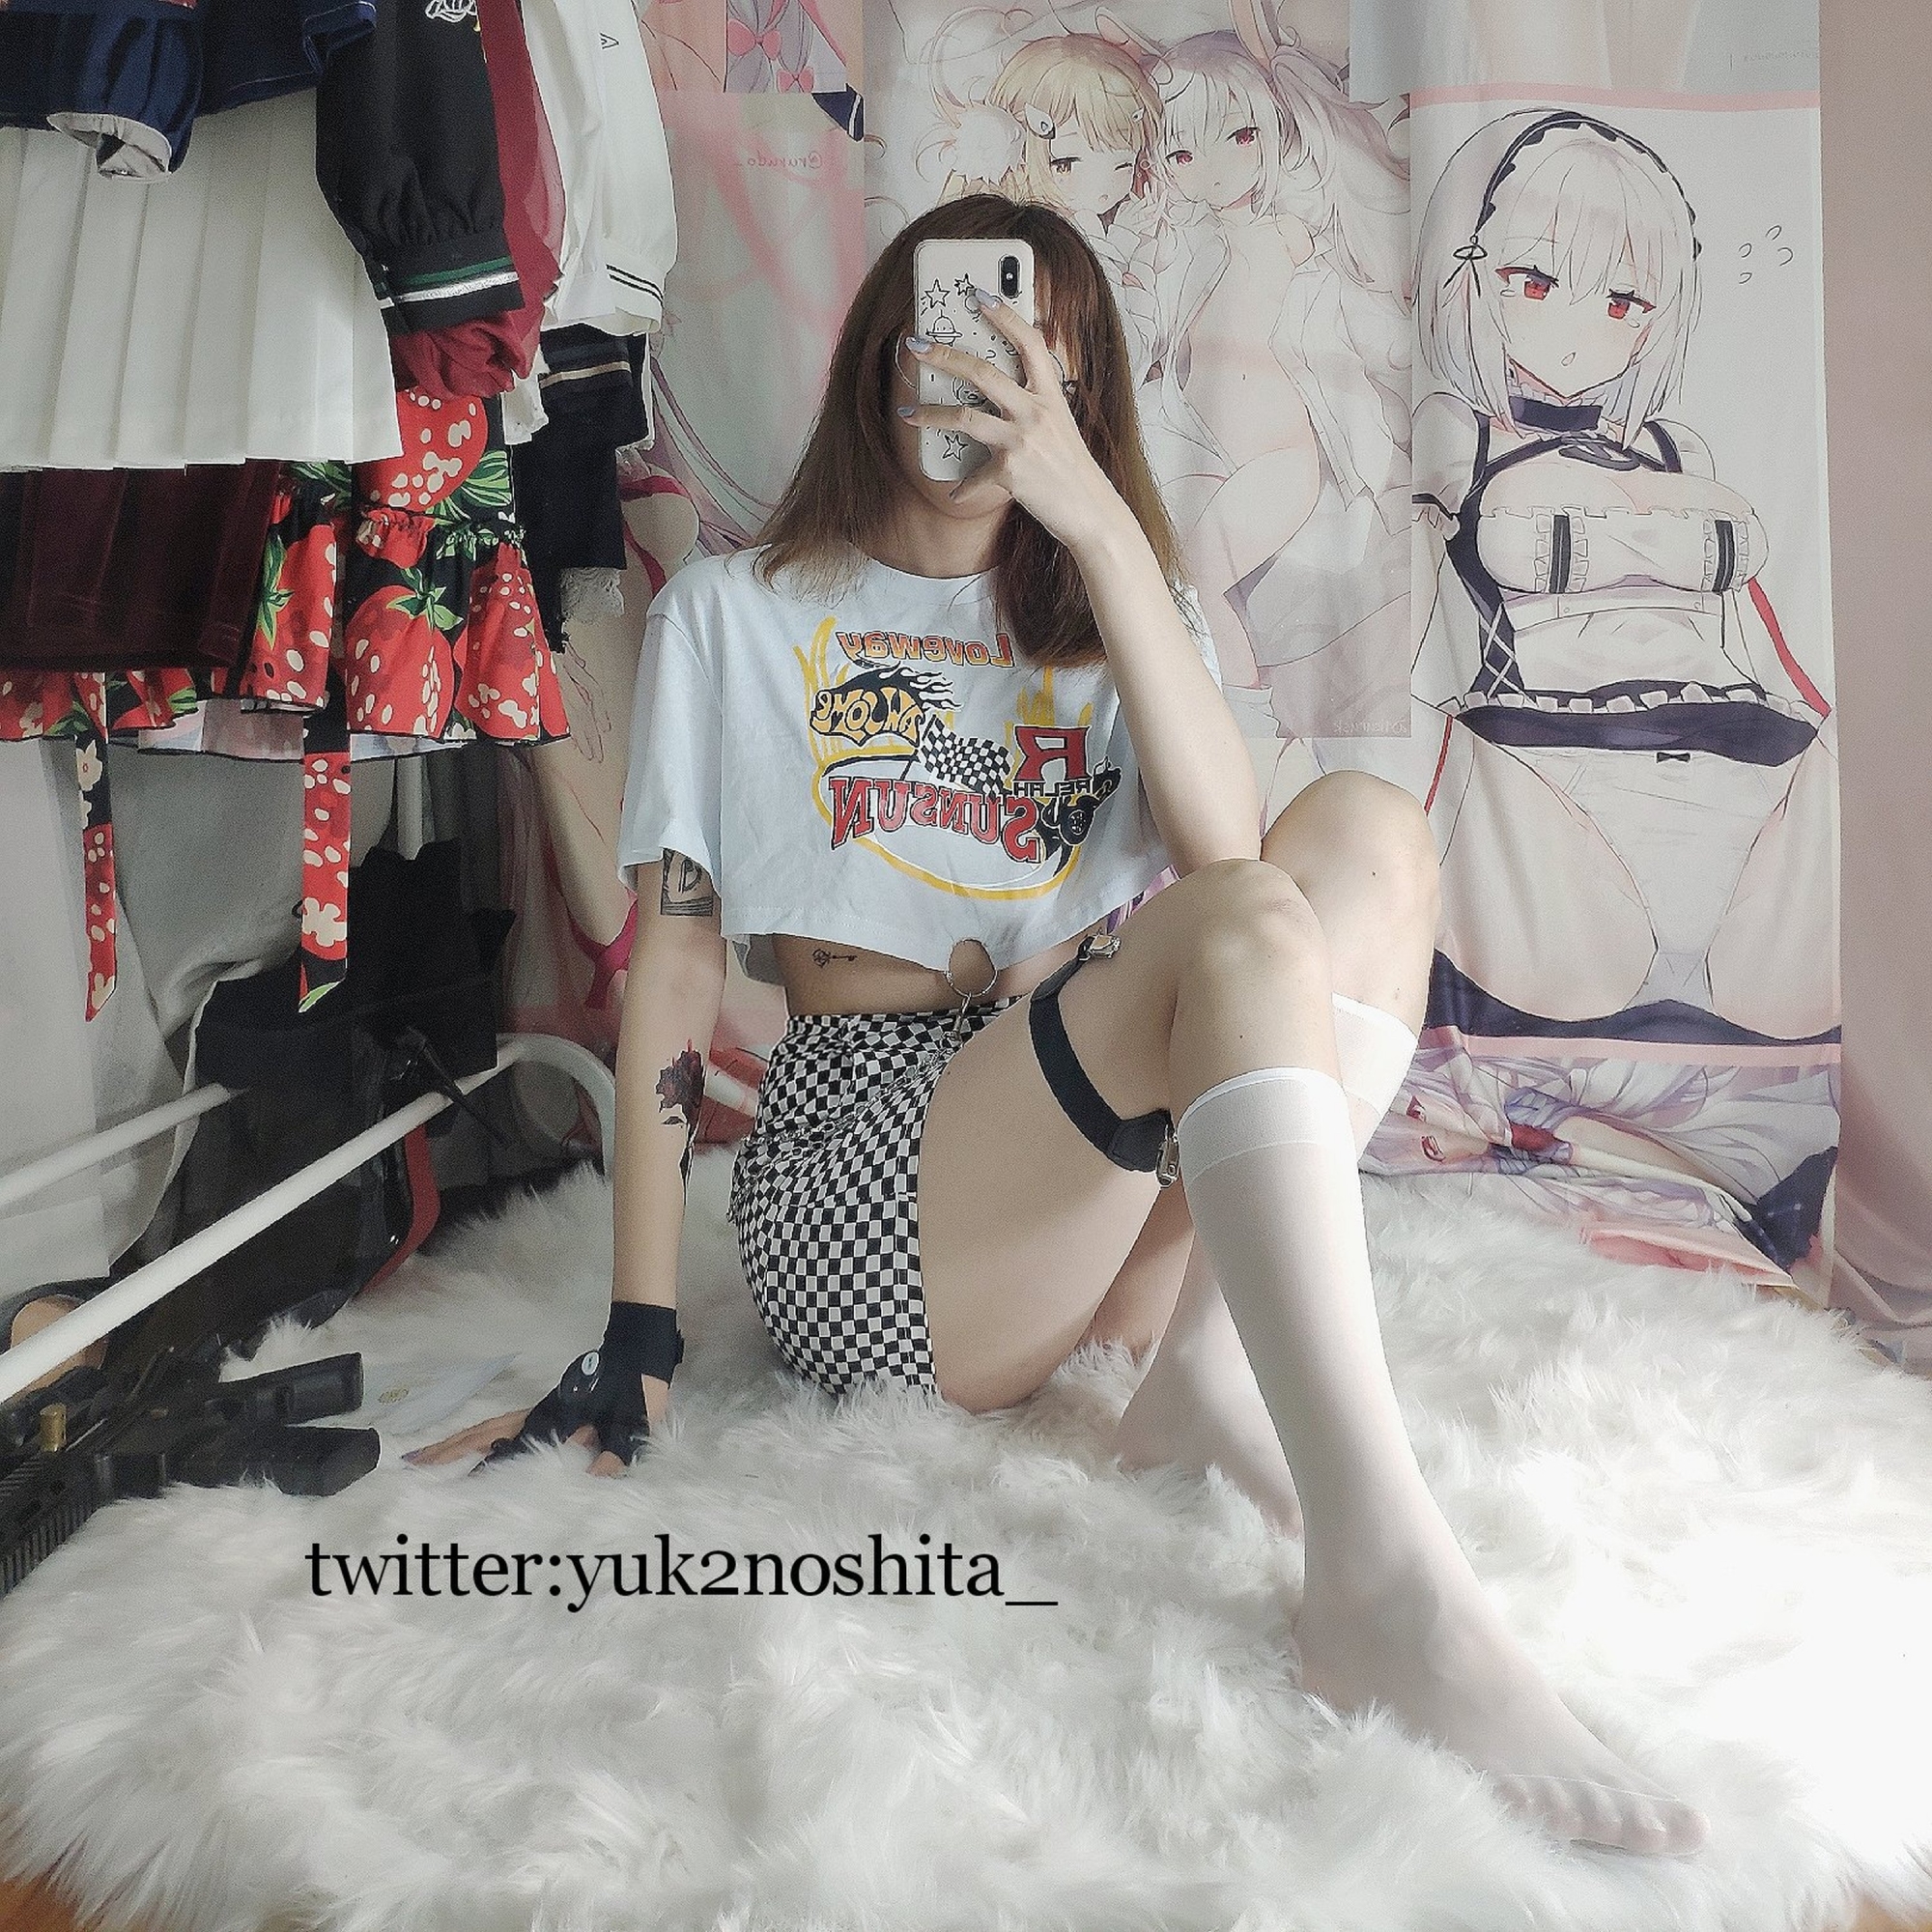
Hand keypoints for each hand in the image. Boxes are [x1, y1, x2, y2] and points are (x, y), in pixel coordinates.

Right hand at [402, 1372, 670, 1478]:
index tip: (442, 1478)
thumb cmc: (634, 1387)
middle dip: (447, 1449)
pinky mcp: (545, 1410)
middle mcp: (536, 1415)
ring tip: (424, 1456)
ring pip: (486, 1428)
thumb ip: (617, 1449)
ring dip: (456, 1442)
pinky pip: (501, 1427)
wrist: (640, 1352)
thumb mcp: (632, 1420)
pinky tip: (472, 1446)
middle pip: (481, 1433)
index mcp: (551, 1419)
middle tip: (410, 1464)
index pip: (505, 1446)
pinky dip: (478, 1437)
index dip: (475, 1462)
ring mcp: (537, 1411)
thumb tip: (596, 1477)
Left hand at [898, 289, 1127, 555]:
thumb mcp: (1060, 426)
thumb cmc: (1072, 468)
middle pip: (983, 373)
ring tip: (907, 413)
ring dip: (929, 414)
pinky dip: (963, 485)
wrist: (1090, 511)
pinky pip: (974, 475)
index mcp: (1052, 395)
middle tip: (916, 346)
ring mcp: (1022, 440)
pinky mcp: (1010, 472)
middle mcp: (1037, 412)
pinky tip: (955, 490)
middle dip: (944, 355)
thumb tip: (997, 392)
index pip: (1029, 342)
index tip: (978, 294)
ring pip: (964, 417)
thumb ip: (1034, 405)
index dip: (1005, 314)